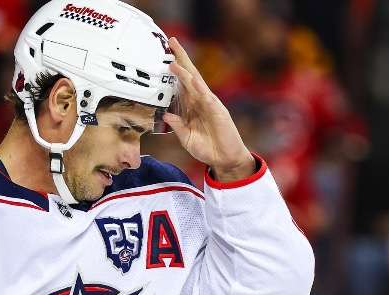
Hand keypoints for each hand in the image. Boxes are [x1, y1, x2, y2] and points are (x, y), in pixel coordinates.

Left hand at [161, 37, 255, 182]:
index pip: (182, 82)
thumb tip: (165, 115)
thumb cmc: (208, 148)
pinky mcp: (218, 112)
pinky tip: (193, 80)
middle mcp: (201, 101)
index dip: (174, 68)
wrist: (224, 159)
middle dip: (181, 58)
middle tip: (171, 41)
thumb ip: (177, 126)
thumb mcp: (186, 138)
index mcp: (192, 105)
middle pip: (190, 75)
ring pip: (196, 84)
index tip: (164, 54)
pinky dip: (200, 89)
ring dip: (186, 72)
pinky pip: (207, 98)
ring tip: (174, 61)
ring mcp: (210, 105)